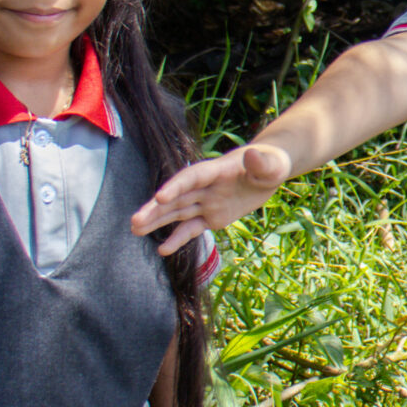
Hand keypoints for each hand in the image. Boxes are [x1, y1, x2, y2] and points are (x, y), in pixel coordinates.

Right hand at [130, 142, 293, 254]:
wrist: (269, 170)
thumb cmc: (271, 163)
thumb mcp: (272, 164)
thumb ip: (262, 162)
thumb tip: (253, 156)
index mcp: (216, 170)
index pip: (192, 177)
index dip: (176, 186)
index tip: (160, 197)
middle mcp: (206, 186)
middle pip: (177, 198)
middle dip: (156, 209)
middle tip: (135, 221)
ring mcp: (206, 202)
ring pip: (178, 212)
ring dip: (157, 222)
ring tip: (135, 230)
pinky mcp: (212, 217)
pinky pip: (192, 228)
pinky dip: (179, 238)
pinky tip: (162, 250)